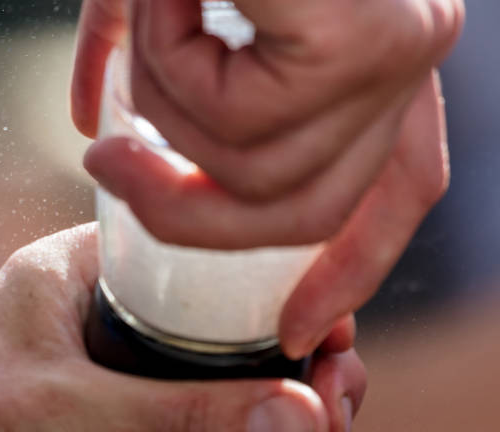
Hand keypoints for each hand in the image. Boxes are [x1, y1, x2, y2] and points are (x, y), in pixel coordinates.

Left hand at [0, 225, 364, 431]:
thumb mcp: (52, 423)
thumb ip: (177, 422)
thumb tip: (303, 418)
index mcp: (71, 285)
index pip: (199, 263)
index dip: (275, 290)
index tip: (332, 334)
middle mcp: (99, 346)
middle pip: (230, 342)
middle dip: (300, 375)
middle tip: (342, 416)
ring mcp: (112, 421)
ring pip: (231, 416)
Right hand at [71, 0, 462, 356]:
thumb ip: (142, 58)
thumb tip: (93, 128)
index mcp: (381, 53)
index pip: (396, 192)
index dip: (347, 270)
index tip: (294, 331)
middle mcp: (406, 55)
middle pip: (311, 214)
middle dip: (187, 214)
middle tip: (108, 164)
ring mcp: (395, 50)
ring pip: (259, 176)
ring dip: (165, 105)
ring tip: (149, 17)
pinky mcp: (364, 39)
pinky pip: (240, 128)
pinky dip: (169, 67)